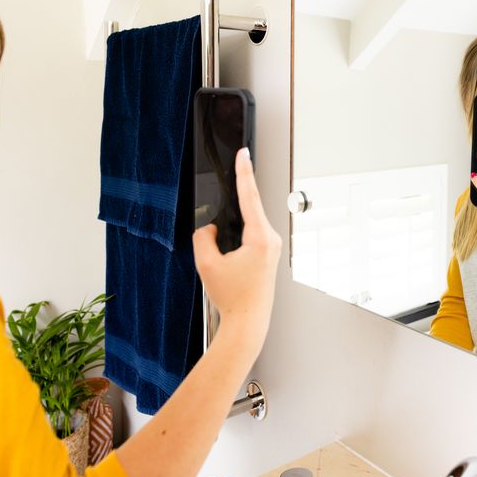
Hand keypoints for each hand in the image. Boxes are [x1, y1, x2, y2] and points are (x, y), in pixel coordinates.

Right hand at [193, 148, 281, 342]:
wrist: (248, 322)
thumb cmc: (233, 298)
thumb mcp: (207, 264)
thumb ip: (203, 237)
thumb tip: (210, 228)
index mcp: (260, 237)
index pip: (250, 196)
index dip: (244, 172)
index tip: (244, 154)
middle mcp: (271, 239)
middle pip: (247, 211)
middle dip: (228, 217)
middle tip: (222, 240)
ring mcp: (272, 246)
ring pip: (247, 225)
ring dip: (231, 234)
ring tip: (225, 261)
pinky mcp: (269, 253)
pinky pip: (250, 235)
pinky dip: (236, 241)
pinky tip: (229, 258)